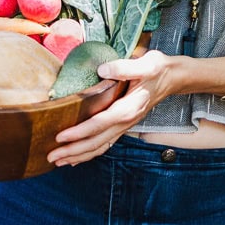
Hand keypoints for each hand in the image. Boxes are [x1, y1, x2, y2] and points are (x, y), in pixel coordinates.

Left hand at [47, 49, 183, 166]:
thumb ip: (124, 67)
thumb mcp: (146, 64)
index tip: (60, 136)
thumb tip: (102, 70)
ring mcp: (125, 125)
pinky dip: (90, 152)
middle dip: (73, 150)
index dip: (80, 132)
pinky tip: (77, 156)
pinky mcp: (124, 124)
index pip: (100, 123)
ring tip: (58, 161)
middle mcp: (126, 121)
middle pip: (97, 141)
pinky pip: (105, 143)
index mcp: (129, 108)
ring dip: (79, 155)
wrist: (173, 77)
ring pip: (100, 146)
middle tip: (51, 156)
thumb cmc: (158, 69)